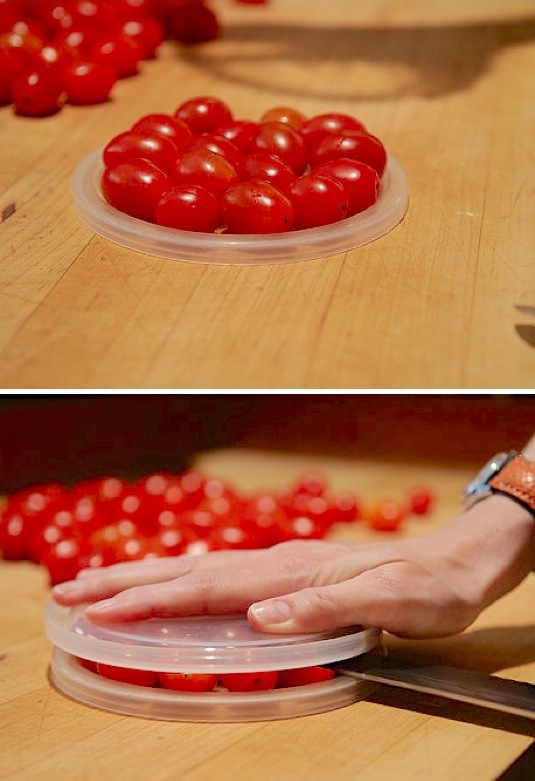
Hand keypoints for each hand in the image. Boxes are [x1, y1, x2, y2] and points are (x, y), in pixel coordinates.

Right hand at [51, 521, 496, 638]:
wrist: (457, 562)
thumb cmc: (427, 585)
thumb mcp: (388, 602)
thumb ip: (324, 607)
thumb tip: (259, 615)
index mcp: (293, 570)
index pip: (207, 586)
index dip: (151, 598)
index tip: (103, 608)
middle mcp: (278, 562)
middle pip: (189, 569)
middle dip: (127, 581)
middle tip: (72, 592)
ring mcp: (281, 565)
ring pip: (199, 569)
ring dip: (145, 579)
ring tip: (102, 587)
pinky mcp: (289, 574)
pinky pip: (220, 579)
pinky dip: (181, 583)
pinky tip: (170, 588)